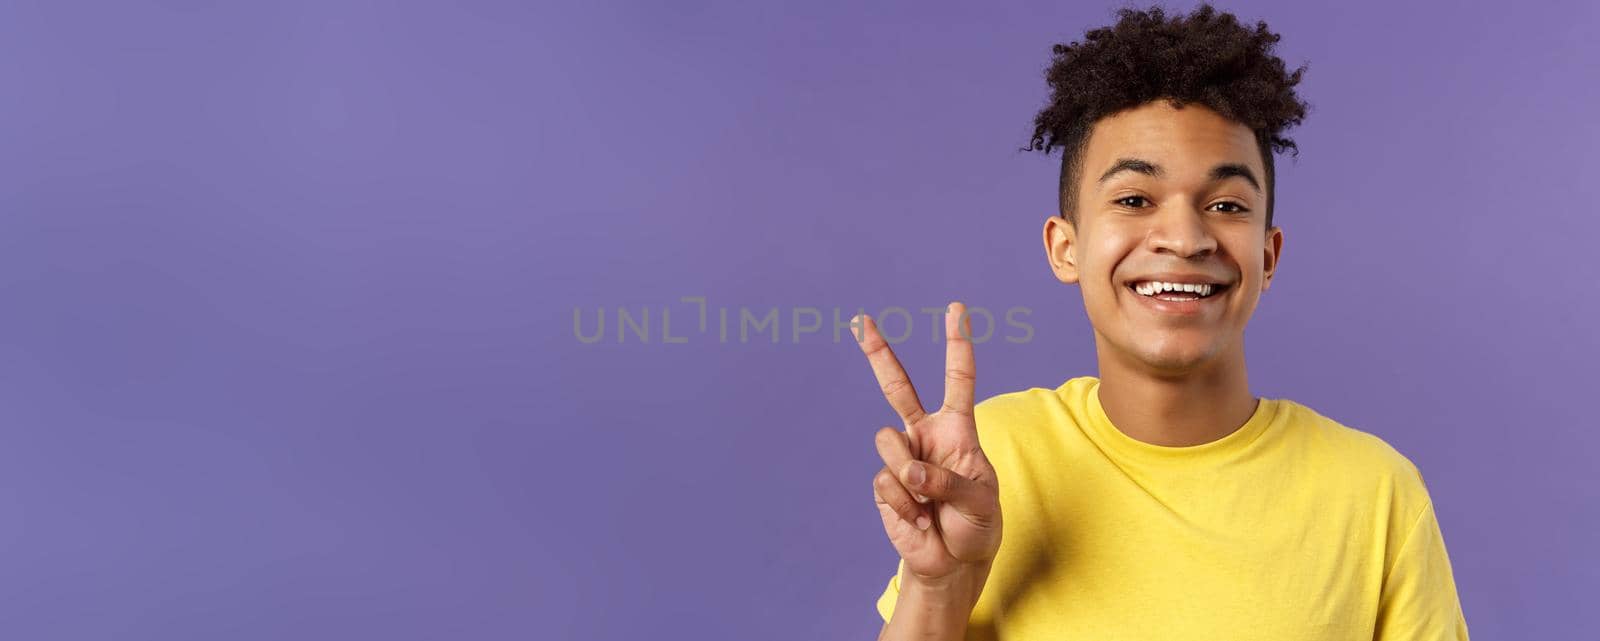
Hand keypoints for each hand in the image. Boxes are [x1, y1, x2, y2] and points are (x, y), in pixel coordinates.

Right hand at [857, 302, 1001, 586]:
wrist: (951, 561)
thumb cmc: (975, 523)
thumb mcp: (980, 501)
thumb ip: (949, 482)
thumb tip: (909, 472)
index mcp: (956, 429)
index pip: (958, 379)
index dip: (957, 344)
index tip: (956, 308)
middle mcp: (924, 435)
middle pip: (897, 386)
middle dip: (879, 353)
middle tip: (862, 321)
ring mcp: (901, 458)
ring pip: (889, 442)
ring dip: (911, 475)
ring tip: (929, 503)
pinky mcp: (884, 484)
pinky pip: (887, 481)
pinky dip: (906, 504)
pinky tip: (919, 519)